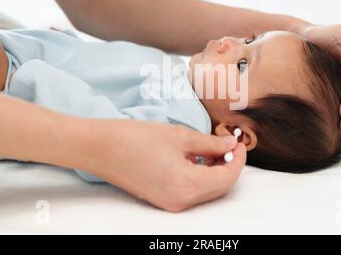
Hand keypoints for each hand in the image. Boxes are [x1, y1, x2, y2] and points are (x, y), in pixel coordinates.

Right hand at [83, 119, 245, 211]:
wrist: (101, 148)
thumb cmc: (137, 138)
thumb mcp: (180, 136)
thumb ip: (210, 144)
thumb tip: (230, 146)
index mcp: (187, 186)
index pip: (227, 178)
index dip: (238, 159)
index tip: (239, 143)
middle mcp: (181, 201)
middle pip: (219, 188)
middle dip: (229, 166)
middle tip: (230, 144)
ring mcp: (170, 203)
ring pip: (206, 191)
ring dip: (215, 171)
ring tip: (215, 148)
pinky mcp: (162, 199)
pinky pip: (191, 192)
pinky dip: (200, 176)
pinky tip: (197, 158)